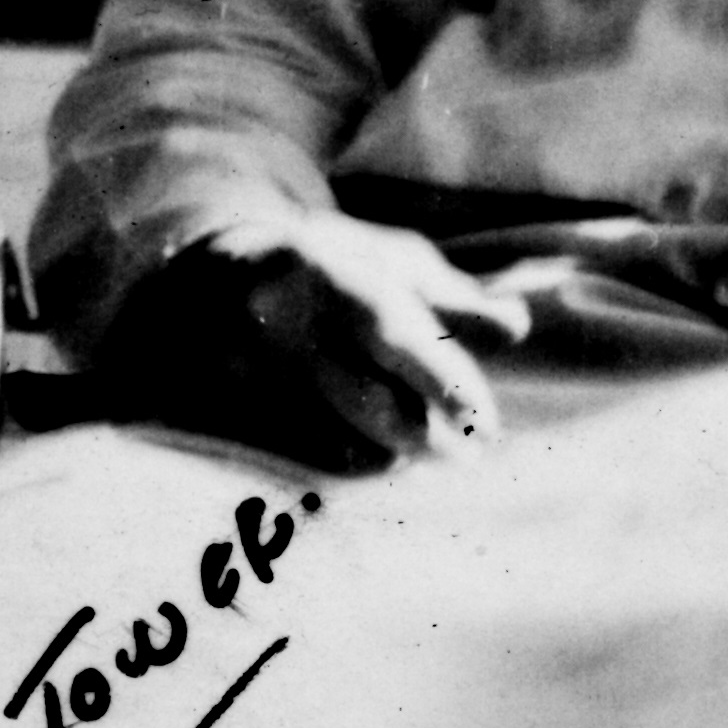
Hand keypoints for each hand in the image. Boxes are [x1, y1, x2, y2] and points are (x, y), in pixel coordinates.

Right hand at [186, 210, 523, 462]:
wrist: (210, 277)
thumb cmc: (329, 268)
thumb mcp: (392, 264)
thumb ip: (452, 299)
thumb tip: (516, 327)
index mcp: (325, 273)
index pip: (392, 335)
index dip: (442, 383)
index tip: (485, 427)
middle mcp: (280, 324)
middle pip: (364, 402)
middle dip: (425, 436)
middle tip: (468, 454)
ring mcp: (245, 373)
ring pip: (335, 440)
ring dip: (390, 452)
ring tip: (428, 451)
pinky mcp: (224, 414)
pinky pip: (300, 461)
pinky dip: (347, 463)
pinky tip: (375, 457)